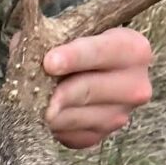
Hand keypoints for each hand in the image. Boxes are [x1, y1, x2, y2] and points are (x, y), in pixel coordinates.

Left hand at [42, 26, 152, 149]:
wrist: (90, 69)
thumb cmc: (77, 43)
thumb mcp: (70, 29)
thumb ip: (52, 36)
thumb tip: (30, 52)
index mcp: (133, 49)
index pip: (102, 52)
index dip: (73, 57)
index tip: (49, 62)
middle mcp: (135, 85)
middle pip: (89, 89)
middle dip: (57, 91)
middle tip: (31, 92)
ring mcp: (121, 114)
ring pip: (77, 116)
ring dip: (49, 111)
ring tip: (30, 101)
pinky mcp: (102, 136)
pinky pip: (72, 136)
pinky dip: (53, 127)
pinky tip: (43, 114)